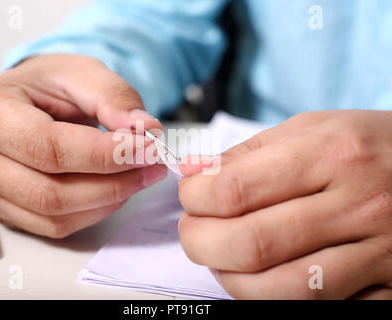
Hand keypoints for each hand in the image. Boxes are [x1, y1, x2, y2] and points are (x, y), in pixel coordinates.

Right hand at [0, 54, 166, 237]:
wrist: (27, 100)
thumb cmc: (47, 85)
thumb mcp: (81, 73)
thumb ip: (113, 97)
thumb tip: (145, 129)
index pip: (48, 147)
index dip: (104, 155)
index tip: (147, 149)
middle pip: (50, 191)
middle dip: (112, 183)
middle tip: (151, 166)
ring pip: (54, 215)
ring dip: (107, 200)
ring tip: (139, 175)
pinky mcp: (5, 210)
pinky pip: (54, 226)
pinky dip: (93, 212)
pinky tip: (115, 189)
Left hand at [178, 110, 391, 298]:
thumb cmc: (366, 145)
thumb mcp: (312, 128)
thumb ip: (248, 153)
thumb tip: (193, 172)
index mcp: (332, 154)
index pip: (235, 189)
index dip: (196, 197)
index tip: (190, 195)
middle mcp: (358, 204)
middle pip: (251, 244)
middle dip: (201, 242)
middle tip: (192, 230)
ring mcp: (377, 252)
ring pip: (282, 287)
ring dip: (231, 278)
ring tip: (219, 257)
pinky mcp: (386, 286)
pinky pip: (317, 306)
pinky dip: (272, 297)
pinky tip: (258, 276)